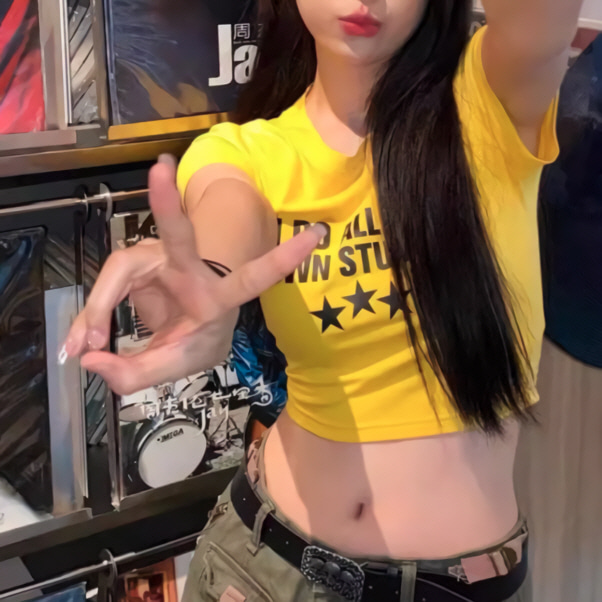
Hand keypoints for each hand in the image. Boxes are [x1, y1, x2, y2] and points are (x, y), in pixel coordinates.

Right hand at [62, 155, 324, 394]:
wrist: (183, 328)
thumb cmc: (196, 339)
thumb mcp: (176, 364)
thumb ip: (137, 373)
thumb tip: (91, 359)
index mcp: (220, 295)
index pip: (255, 276)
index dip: (284, 258)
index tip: (316, 235)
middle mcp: (192, 268)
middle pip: (179, 234)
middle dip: (169, 205)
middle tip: (160, 169)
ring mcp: (162, 259)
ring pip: (121, 271)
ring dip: (98, 311)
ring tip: (79, 349)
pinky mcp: (137, 262)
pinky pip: (106, 287)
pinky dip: (91, 317)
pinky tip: (76, 345)